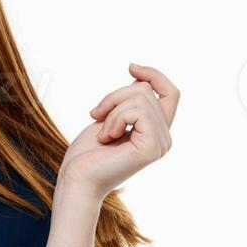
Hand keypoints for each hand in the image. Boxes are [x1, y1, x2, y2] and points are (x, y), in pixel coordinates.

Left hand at [58, 63, 178, 200]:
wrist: (76, 179)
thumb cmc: (87, 153)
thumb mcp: (109, 118)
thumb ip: (128, 102)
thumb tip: (139, 77)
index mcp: (156, 131)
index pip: (170, 93)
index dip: (154, 75)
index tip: (131, 67)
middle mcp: (165, 138)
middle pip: (145, 90)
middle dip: (114, 97)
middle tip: (95, 116)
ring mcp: (161, 143)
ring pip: (140, 97)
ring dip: (112, 110)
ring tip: (103, 133)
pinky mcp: (152, 147)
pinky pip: (136, 112)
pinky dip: (114, 119)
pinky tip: (107, 138)